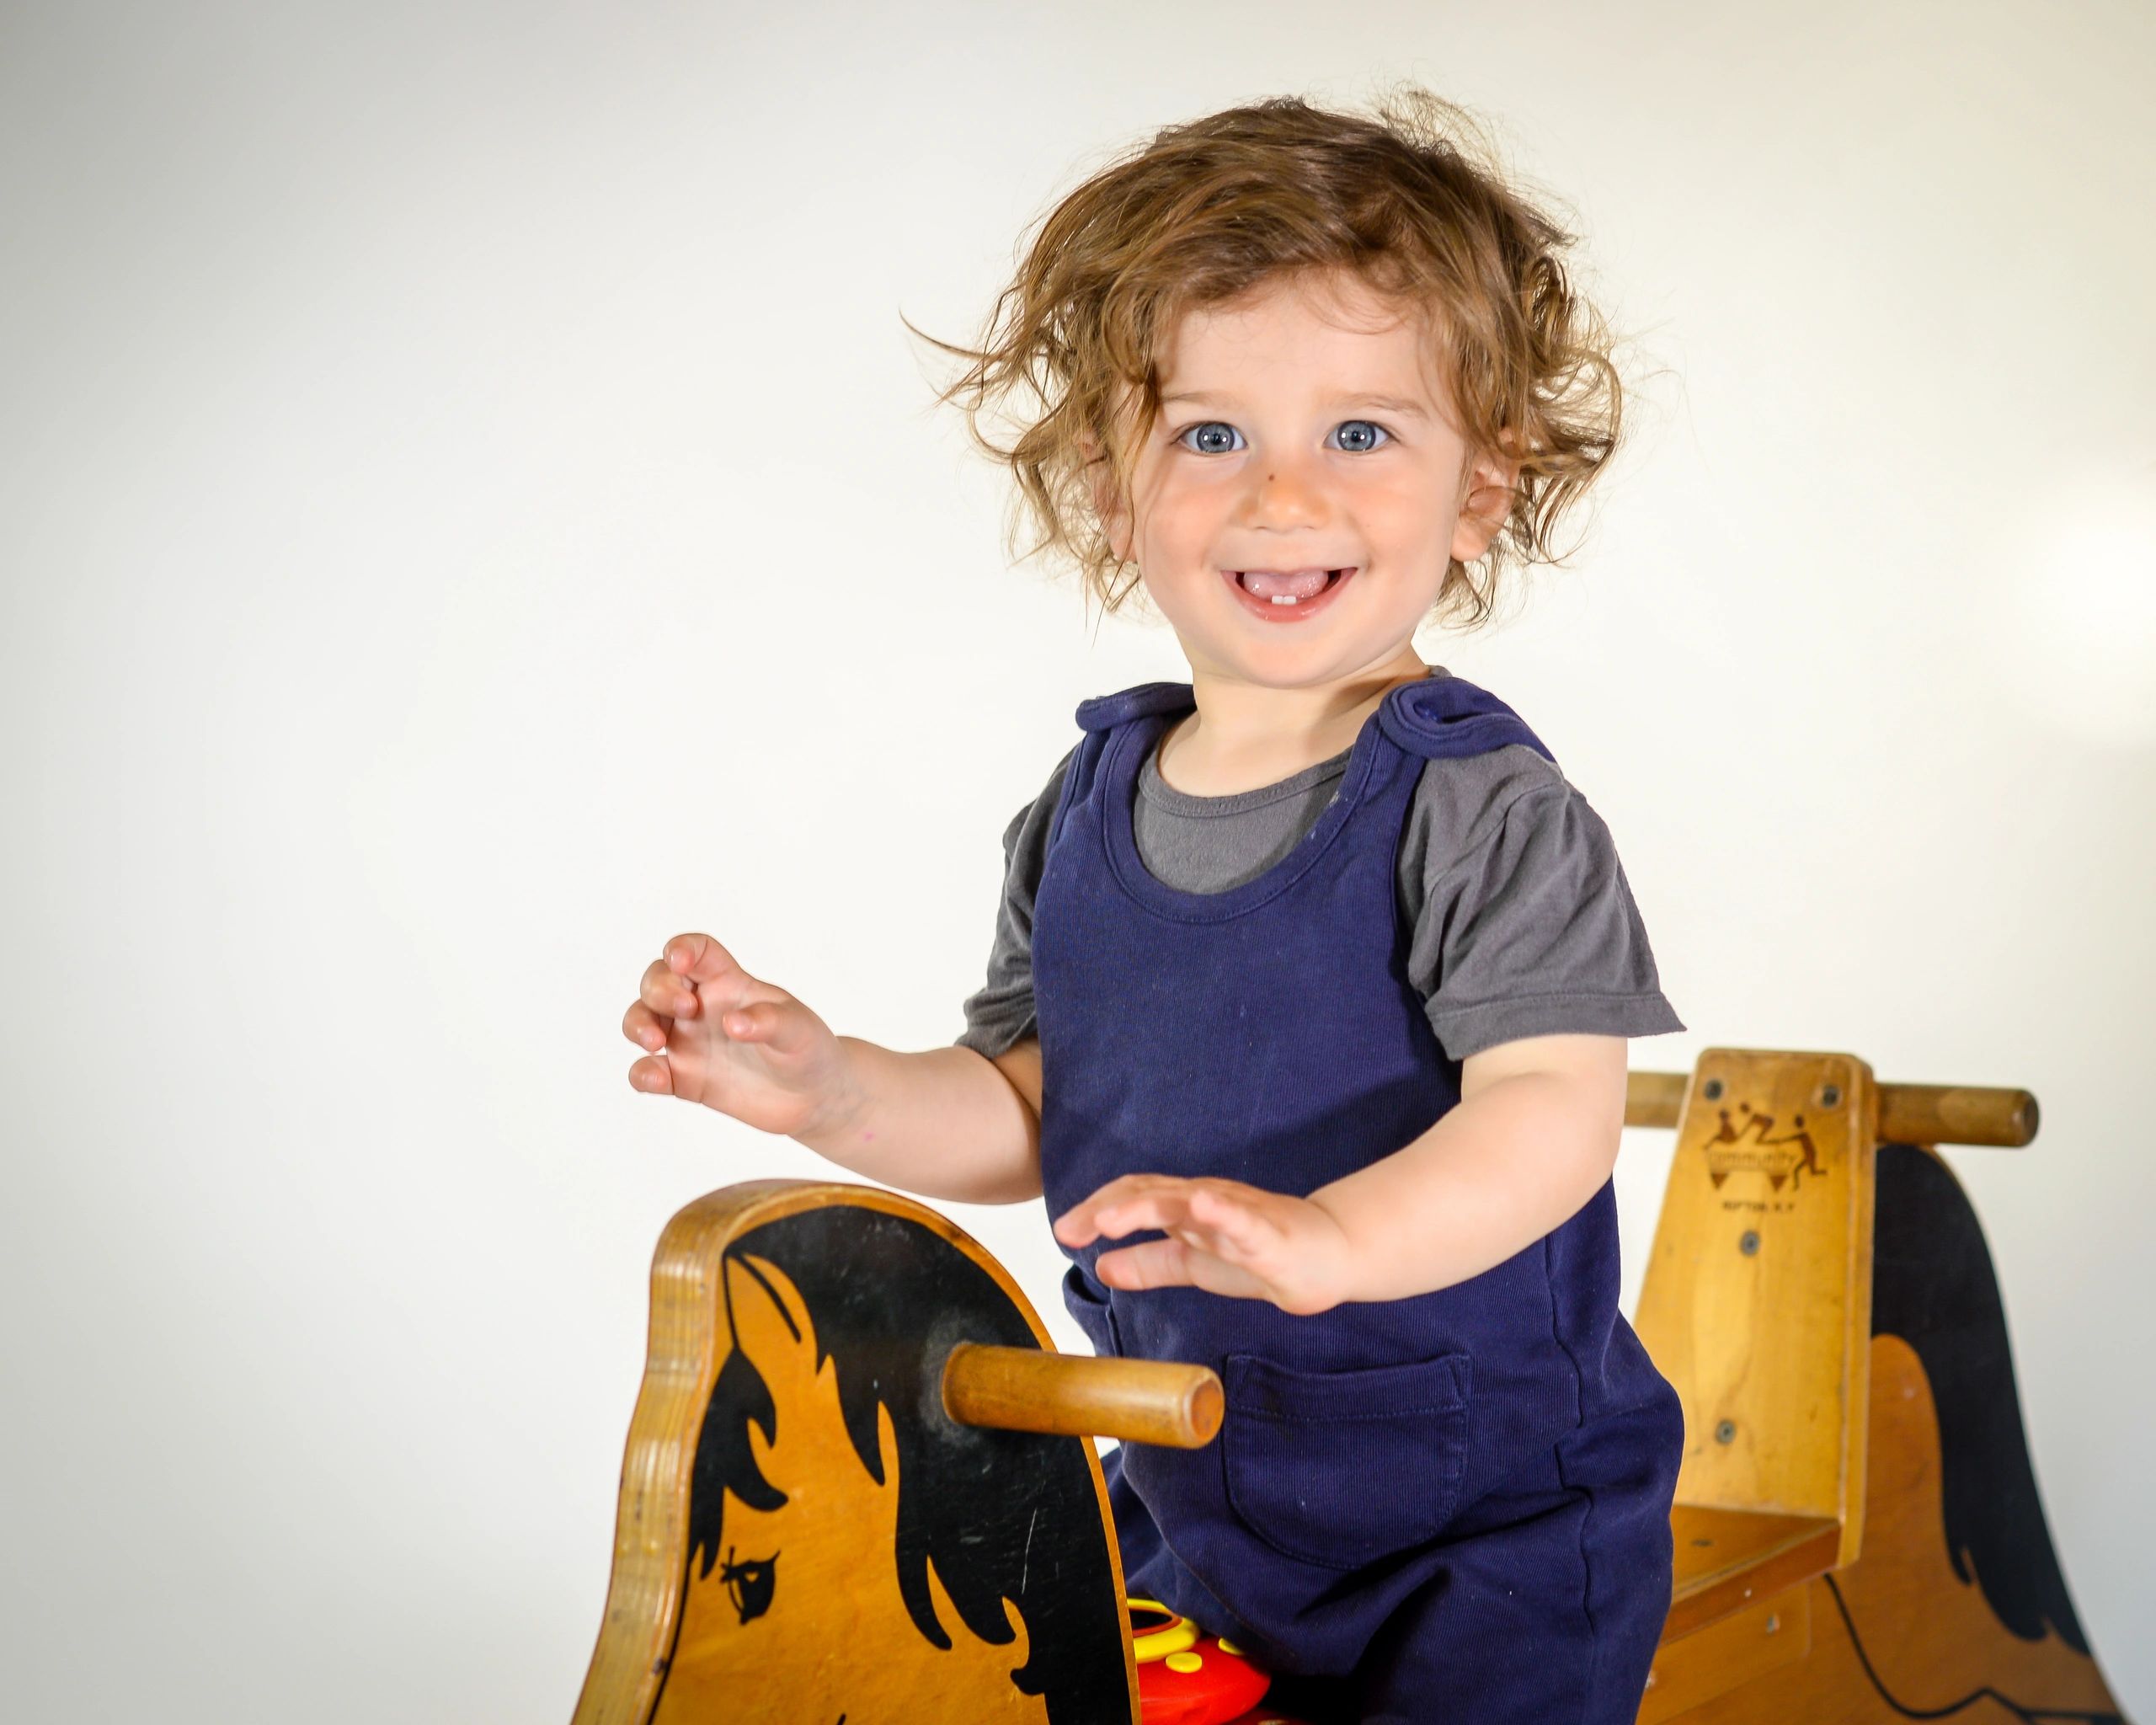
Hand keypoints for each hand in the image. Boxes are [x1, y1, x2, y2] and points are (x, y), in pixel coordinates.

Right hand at [622, 933, 855, 1138]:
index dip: (681, 948)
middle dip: (658, 988)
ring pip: (642, 1021)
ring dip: (637, 1024)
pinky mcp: (684, 1079)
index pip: (696, 951)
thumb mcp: (798, 1029)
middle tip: (685, 1008)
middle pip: (657, 981)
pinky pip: (648, 1072)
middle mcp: (701, 1008)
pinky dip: (642, 1073)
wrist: (813, 1097)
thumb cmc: (807, 1048)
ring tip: (655, 1042)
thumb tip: (733, 1023)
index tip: (679, 961)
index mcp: (728, 983)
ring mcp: (689, 1042)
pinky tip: (655, 1079)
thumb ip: (769, 1021)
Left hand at [1051, 1175, 1355, 1315]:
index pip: (1134, 1198)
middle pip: (1152, 1196)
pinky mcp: (1270, 1234)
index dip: (1098, 1210)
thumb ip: (1151, 1265)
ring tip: (1112, 1217)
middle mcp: (1206, 1202)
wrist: (1328, 1257)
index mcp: (1185, 1210)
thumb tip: (1102, 1268)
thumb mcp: (1195, 1264)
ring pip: (1189, 1203)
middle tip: (1074, 1228)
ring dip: (1148, 1206)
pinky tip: (1200, 1205)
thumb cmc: (1260, 1256)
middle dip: (1110, 1209)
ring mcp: (1238, 1214)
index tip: (1064, 1231)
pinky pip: (1244, 1220)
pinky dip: (1220, 1210)